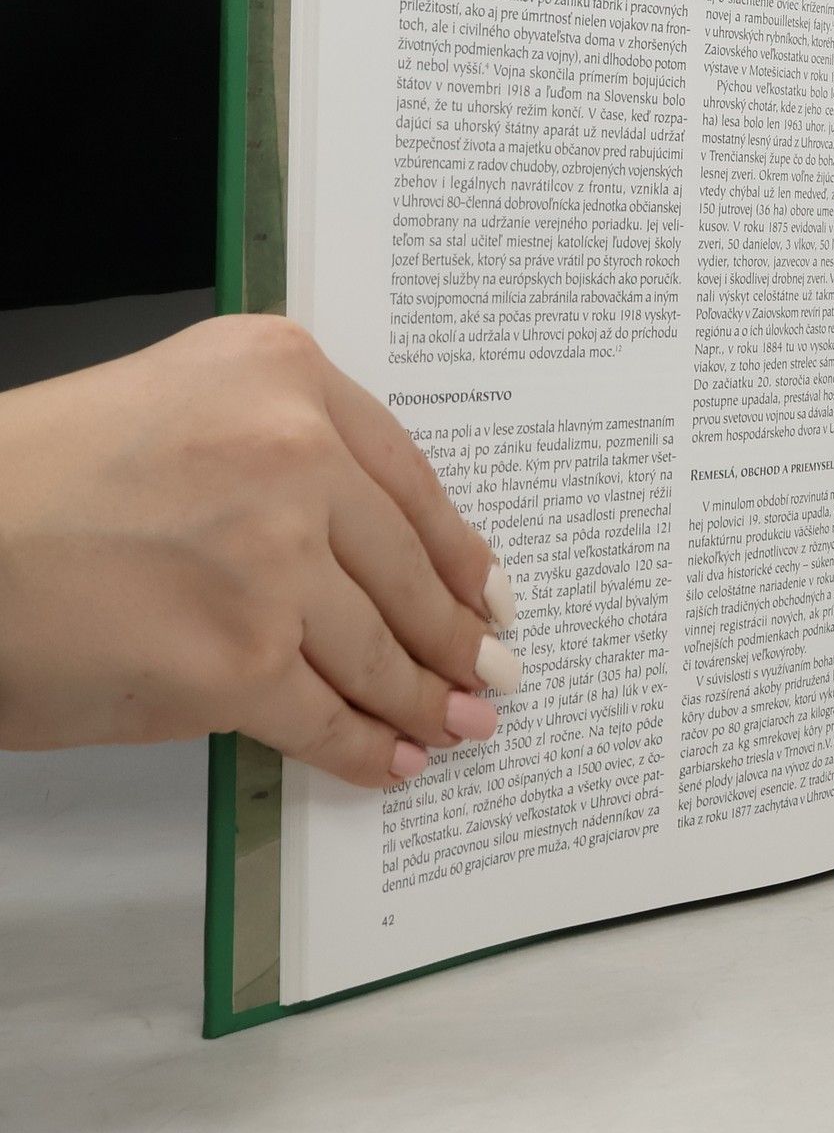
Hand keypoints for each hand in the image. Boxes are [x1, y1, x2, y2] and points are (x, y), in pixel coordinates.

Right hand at [0, 315, 518, 786]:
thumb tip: (368, 550)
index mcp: (284, 373)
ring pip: (378, 646)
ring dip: (423, 697)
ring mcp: (274, 558)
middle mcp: (295, 452)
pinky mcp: (239, 659)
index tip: (490, 588)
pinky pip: (325, 715)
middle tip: (489, 669)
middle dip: (455, 632)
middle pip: (407, 565)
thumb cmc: (34, 478)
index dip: (458, 548)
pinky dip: (364, 747)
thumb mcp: (176, 402)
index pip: (409, 476)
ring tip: (456, 724)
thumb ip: (278, 446)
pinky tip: (390, 759)